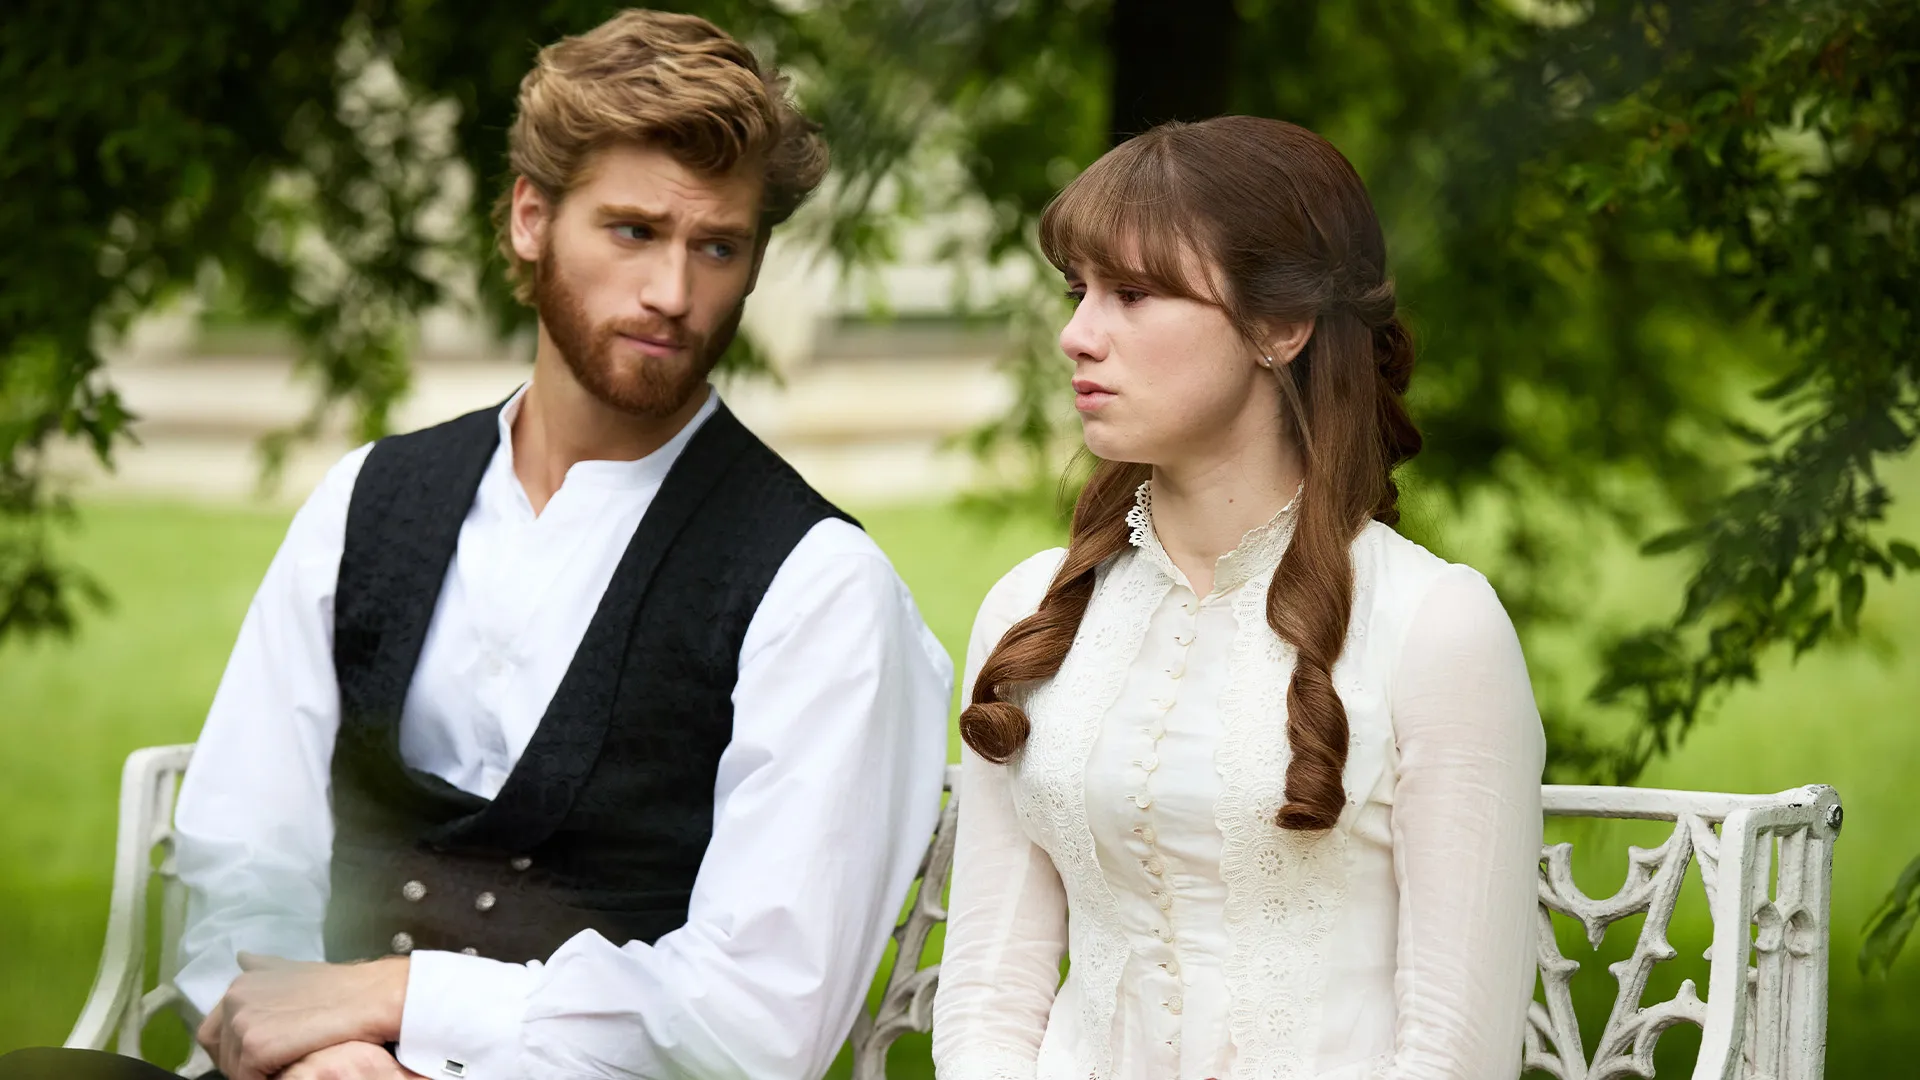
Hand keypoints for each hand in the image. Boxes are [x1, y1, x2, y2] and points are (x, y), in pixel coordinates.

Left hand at [196, 951, 409, 1079]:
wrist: (370, 996)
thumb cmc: (341, 987)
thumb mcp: (296, 970)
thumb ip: (266, 968)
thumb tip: (243, 957)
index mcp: (240, 984)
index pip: (212, 1032)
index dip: (232, 1049)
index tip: (257, 1057)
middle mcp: (234, 999)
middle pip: (222, 1053)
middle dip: (243, 1063)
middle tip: (275, 1064)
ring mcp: (244, 1022)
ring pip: (234, 1068)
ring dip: (255, 1072)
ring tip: (286, 1065)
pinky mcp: (257, 1046)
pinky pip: (248, 1078)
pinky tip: (289, 1070)